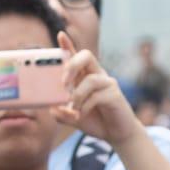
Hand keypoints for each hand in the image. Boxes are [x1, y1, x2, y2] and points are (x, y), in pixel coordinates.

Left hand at [51, 33, 143, 147]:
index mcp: (86, 76)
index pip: (77, 56)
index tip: (60, 35)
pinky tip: (81, 115)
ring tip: (73, 109)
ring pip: (90, 80)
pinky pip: (97, 96)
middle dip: (72, 65)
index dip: (69, 45)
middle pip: (86, 56)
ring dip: (77, 96)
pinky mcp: (115, 94)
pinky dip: (85, 107)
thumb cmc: (96, 121)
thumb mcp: (74, 118)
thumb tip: (53, 109)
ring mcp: (108, 84)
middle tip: (63, 83)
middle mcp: (98, 75)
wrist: (117, 134)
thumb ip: (62, 114)